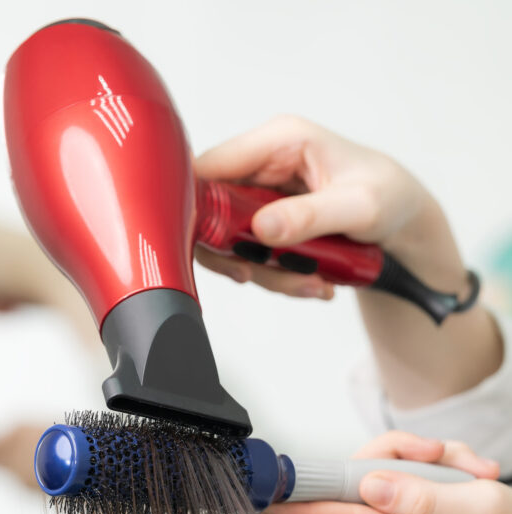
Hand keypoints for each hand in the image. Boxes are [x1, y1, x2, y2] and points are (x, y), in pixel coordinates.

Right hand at [195, 117, 501, 406]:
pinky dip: (280, 278)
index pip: (209, 167)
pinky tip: (314, 280)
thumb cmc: (391, 197)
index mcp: (281, 140)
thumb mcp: (358, 207)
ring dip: (267, 273)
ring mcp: (264, 197)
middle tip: (265, 275)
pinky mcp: (268, 223)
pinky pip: (254, 257)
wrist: (406, 222)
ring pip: (232, 244)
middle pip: (213, 213)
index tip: (218, 246)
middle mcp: (265, 165)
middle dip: (239, 253)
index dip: (198, 207)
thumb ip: (309, 217)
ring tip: (311, 282)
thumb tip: (262, 229)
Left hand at [265, 431, 511, 513]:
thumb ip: (426, 497)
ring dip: (431, 461)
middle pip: (364, 484)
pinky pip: (399, 483)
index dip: (302, 506)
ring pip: (384, 475)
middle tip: (454, 458)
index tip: (267, 496)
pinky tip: (467, 477)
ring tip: (475, 473)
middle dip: (405, 455)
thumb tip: (372, 486)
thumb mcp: (485, 512)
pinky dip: (434, 470)